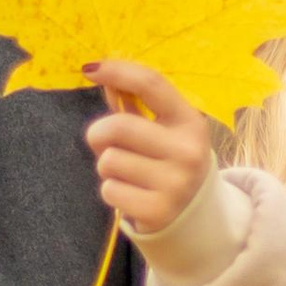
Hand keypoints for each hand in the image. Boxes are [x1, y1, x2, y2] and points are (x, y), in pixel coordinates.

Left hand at [86, 61, 213, 237]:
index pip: (152, 84)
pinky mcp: (158, 211)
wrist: (194, 215)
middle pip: (118, 127)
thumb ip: (133, 103)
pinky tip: (131, 194)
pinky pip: (109, 190)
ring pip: (108, 161)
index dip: (117, 71)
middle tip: (103, 143)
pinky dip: (112, 191)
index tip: (90, 69)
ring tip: (127, 174)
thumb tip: (103, 75)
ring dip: (107, 167)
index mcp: (189, 122)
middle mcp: (187, 151)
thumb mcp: (162, 130)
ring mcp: (176, 183)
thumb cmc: (168, 162)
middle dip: (98, 134)